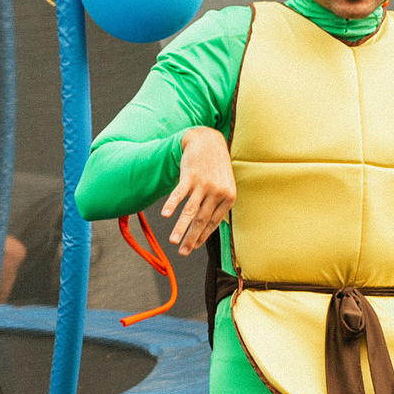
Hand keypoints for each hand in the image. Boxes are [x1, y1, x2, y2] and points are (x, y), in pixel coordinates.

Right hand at [162, 127, 235, 256]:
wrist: (208, 140)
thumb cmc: (215, 166)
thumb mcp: (224, 184)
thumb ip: (218, 203)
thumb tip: (208, 226)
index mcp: (228, 197)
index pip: (213, 223)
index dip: (202, 236)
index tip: (193, 247)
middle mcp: (218, 192)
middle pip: (202, 220)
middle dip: (191, 239)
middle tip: (183, 253)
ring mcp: (204, 184)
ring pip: (191, 211)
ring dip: (181, 228)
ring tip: (173, 242)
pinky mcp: (190, 175)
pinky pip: (179, 194)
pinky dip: (172, 205)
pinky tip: (165, 216)